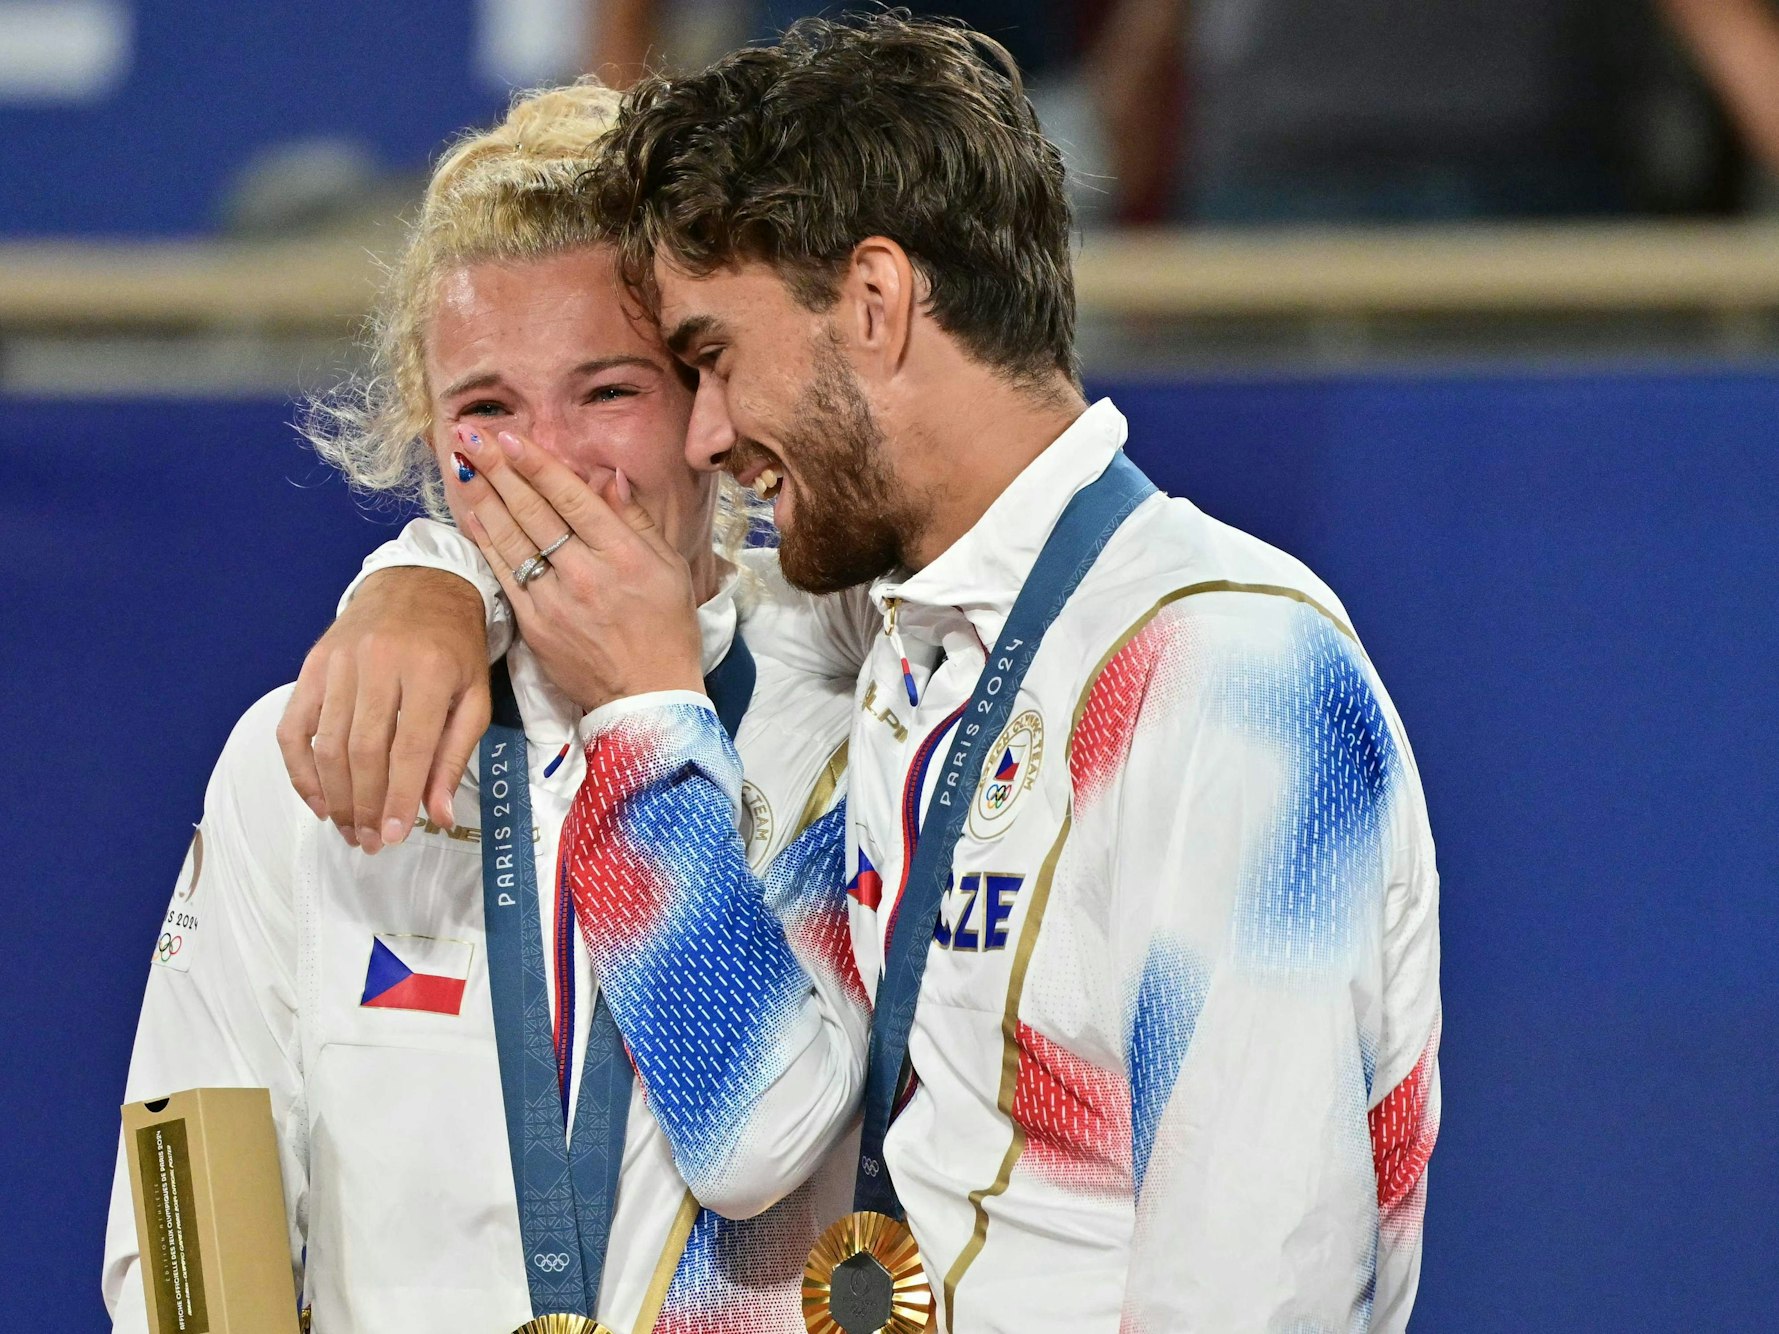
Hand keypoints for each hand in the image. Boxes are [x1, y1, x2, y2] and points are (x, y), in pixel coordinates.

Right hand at [276, 567, 489, 851]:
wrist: (420, 583)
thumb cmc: (454, 646)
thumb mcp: (474, 696)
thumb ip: (456, 755)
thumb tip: (439, 815)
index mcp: (429, 671)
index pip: (408, 749)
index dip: (397, 799)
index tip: (393, 837)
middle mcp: (380, 664)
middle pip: (363, 751)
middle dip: (364, 805)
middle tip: (368, 842)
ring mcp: (341, 662)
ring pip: (327, 743)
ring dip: (334, 796)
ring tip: (347, 829)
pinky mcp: (313, 663)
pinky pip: (295, 725)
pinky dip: (300, 768)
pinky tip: (317, 798)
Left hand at [452, 427, 704, 712]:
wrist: (648, 697)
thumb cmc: (667, 628)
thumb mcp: (670, 568)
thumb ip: (636, 519)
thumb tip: (607, 476)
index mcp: (624, 554)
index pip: (572, 498)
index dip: (536, 464)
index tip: (509, 436)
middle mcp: (586, 573)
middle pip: (533, 510)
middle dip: (497, 467)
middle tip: (468, 434)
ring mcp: (555, 600)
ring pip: (511, 538)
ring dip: (481, 496)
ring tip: (458, 461)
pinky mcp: (534, 624)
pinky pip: (504, 572)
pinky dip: (485, 540)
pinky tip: (470, 512)